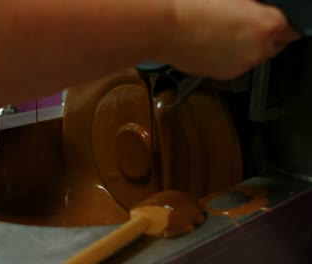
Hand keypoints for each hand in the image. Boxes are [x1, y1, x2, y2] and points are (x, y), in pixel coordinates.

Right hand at [164, 0, 300, 79]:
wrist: (165, 27)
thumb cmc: (193, 5)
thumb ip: (254, 6)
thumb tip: (257, 10)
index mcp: (268, 24)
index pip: (292, 29)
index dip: (279, 22)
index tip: (268, 18)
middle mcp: (259, 49)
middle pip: (276, 46)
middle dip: (266, 36)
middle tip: (245, 24)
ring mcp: (241, 65)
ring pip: (255, 57)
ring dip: (247, 47)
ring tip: (225, 33)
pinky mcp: (224, 74)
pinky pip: (236, 65)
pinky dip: (230, 57)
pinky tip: (213, 44)